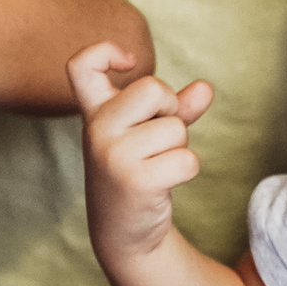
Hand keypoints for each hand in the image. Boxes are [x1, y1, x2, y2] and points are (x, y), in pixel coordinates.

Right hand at [70, 43, 213, 268]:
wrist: (122, 233)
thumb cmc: (137, 172)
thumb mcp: (149, 134)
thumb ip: (177, 107)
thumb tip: (205, 88)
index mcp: (94, 113)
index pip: (81, 65)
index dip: (105, 52)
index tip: (130, 61)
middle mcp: (97, 130)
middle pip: (152, 88)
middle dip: (170, 107)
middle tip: (158, 134)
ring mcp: (113, 155)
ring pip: (176, 128)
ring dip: (179, 146)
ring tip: (155, 166)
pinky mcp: (135, 181)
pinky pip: (186, 159)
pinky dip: (186, 169)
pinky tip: (164, 183)